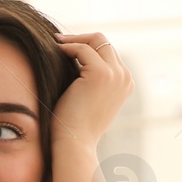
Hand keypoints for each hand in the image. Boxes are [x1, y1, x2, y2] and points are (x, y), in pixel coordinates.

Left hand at [50, 31, 134, 148]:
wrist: (74, 142)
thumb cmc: (75, 124)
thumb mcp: (89, 97)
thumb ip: (90, 79)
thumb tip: (74, 56)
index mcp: (125, 83)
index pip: (108, 53)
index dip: (88, 47)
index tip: (67, 47)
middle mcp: (124, 77)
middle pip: (104, 42)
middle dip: (81, 39)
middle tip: (59, 42)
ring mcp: (115, 74)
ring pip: (96, 40)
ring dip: (74, 40)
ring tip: (56, 44)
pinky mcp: (100, 73)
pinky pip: (83, 49)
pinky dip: (68, 47)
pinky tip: (55, 51)